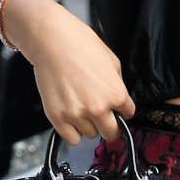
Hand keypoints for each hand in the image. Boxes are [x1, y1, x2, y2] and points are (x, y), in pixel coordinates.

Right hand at [2, 0, 134, 143]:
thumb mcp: (112, 61)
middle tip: (101, 115)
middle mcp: (98, 108)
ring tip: (80, 107)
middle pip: (111, 133)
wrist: (51, 40)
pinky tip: (71, 117)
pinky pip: (72, 139)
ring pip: (90, 135)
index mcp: (115, 94)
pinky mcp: (58, 118)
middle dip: (108, 125)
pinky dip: (73, 132)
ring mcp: (77, 115)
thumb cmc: (79, 44)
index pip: (128, 115)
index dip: (121, 110)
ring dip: (88, 125)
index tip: (116, 109)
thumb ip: (117, 85)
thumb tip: (119, 100)